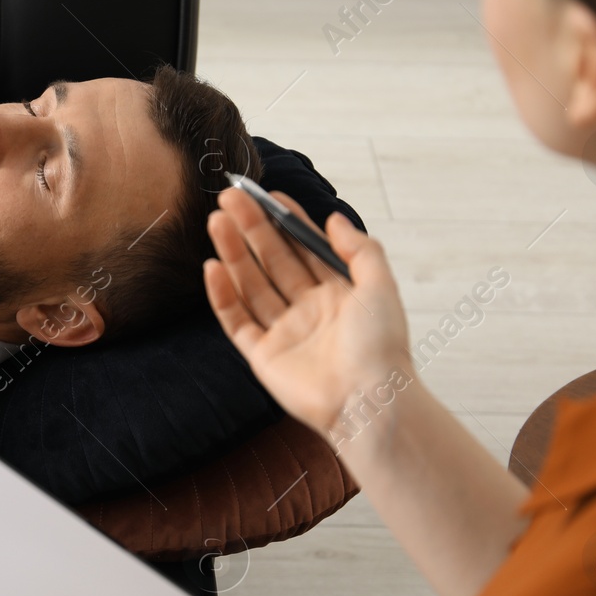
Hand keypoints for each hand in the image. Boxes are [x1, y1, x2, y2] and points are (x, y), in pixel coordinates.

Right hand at [203, 188, 410, 438]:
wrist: (369, 400)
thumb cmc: (381, 347)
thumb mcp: (380, 287)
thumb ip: (359, 250)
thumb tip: (333, 219)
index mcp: (336, 292)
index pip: (304, 248)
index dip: (285, 220)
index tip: (267, 195)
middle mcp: (307, 309)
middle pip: (272, 260)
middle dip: (251, 228)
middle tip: (229, 199)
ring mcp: (283, 332)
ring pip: (251, 284)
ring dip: (232, 253)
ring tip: (216, 222)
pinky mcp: (262, 355)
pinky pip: (237, 320)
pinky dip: (223, 296)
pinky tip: (213, 268)